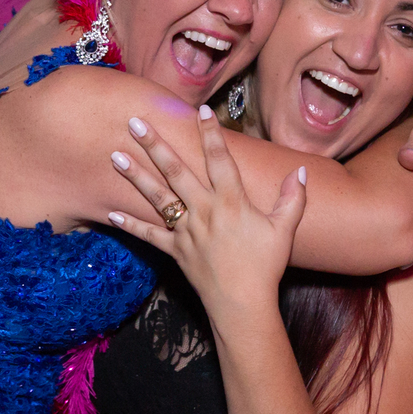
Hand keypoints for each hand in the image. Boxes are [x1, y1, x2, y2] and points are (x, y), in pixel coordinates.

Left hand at [105, 106, 305, 313]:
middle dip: (154, 145)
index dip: (211, 133)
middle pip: (176, 171)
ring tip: (115, 155)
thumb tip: (301, 170)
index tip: (200, 110)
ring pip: (157, 197)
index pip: (220, 159)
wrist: (243, 303)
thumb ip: (292, 197)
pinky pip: (149, 235)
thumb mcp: (284, 229)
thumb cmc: (265, 266)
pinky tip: (111, 212)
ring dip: (135, 175)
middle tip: (135, 123)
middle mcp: (204, 210)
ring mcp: (186, 230)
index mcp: (231, 201)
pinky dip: (130, 225)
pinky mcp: (175, 250)